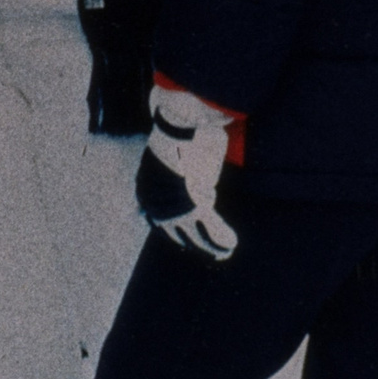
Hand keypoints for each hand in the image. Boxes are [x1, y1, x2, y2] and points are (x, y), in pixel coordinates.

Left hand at [138, 85, 239, 259]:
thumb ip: (184, 175)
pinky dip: (220, 238)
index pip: (158, 220)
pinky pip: (209, 228)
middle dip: (196, 243)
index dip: (176, 232)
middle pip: (178, 232)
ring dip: (212, 245)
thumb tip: (200, 189)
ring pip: (195, 235)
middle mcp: (156, 203)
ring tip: (226, 251)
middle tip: (213, 253)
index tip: (188, 241)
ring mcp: (174, 205)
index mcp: (147, 190)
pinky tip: (231, 244)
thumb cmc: (182, 134)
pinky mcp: (195, 205)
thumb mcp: (179, 156)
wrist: (180, 124)